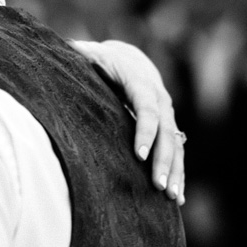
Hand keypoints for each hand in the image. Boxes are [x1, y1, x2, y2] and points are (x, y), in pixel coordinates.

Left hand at [73, 39, 185, 203]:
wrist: (131, 60)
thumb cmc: (103, 60)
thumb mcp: (90, 54)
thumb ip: (80, 54)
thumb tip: (67, 49)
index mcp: (141, 83)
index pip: (147, 109)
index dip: (145, 131)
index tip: (139, 155)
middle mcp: (161, 100)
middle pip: (167, 133)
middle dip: (164, 160)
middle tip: (158, 186)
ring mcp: (168, 115)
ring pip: (177, 145)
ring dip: (176, 171)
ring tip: (172, 197)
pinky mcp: (169, 128)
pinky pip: (178, 152)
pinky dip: (179, 173)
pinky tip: (178, 197)